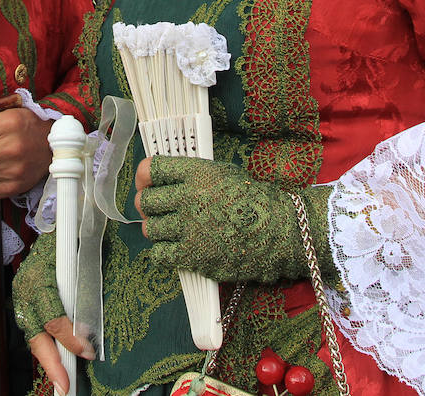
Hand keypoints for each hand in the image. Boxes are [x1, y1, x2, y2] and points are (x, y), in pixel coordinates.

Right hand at [12, 230, 93, 392]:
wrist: (56, 216)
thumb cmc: (74, 233)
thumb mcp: (82, 247)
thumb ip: (87, 275)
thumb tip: (96, 312)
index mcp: (40, 276)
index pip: (52, 315)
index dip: (69, 336)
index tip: (86, 352)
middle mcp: (26, 288)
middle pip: (36, 332)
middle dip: (52, 363)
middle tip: (66, 385)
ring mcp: (22, 295)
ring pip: (33, 335)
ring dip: (49, 361)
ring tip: (63, 382)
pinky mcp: (25, 301)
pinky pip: (35, 330)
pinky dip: (46, 350)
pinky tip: (58, 366)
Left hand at [134, 156, 333, 285]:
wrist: (279, 232)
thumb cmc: (255, 200)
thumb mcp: (224, 173)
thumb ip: (194, 174)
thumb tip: (168, 179)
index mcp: (195, 173)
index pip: (151, 169)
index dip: (144, 177)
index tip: (146, 182)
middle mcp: (187, 197)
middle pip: (146, 201)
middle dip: (149, 206)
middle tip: (157, 211)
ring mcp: (188, 228)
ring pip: (150, 229)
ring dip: (157, 230)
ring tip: (171, 231)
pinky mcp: (192, 256)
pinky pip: (159, 254)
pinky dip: (163, 253)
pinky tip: (174, 249)